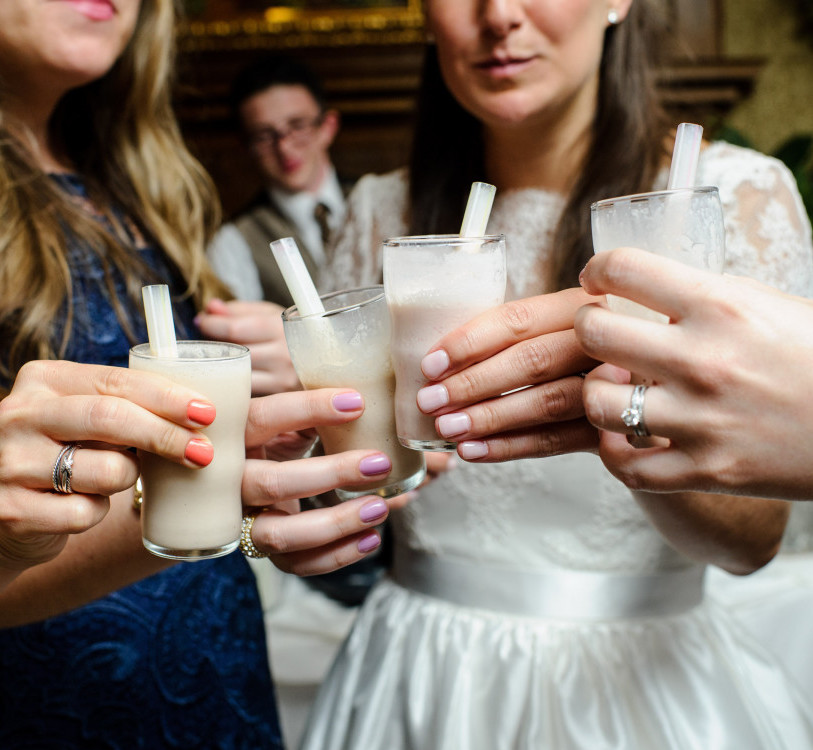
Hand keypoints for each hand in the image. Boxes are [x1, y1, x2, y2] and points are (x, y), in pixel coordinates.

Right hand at [0, 360, 216, 581]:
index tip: (207, 413)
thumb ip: (124, 407)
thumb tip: (200, 413)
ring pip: (106, 470)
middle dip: (166, 436)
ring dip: (128, 478)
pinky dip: (97, 512)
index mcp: (44, 381)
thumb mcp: (82, 418)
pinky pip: (84, 513)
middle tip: (203, 452)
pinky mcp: (12, 510)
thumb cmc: (63, 454)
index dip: (168, 398)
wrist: (2, 508)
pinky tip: (82, 505)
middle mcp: (20, 416)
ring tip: (114, 477)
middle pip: (112, 418)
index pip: (117, 382)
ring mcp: (10, 463)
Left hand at [195, 298, 299, 395]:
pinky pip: (248, 394)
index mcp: (283, 329)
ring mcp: (284, 382)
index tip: (202, 321)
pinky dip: (235, 386)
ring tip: (218, 361)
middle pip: (233, 354)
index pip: (234, 329)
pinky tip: (231, 380)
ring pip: (237, 377)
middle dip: (215, 347)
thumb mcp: (276, 316)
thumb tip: (211, 308)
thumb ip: (243, 311)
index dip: (212, 325)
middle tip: (205, 343)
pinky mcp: (283, 401)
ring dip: (223, 369)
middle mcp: (284, 356)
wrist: (339, 365)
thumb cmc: (301, 337)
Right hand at [240, 388, 400, 574]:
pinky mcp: (261, 547)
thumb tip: (373, 397)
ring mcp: (242, 519)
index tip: (356, 402)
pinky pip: (295, 563)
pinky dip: (335, 556)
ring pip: (280, 533)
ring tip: (380, 506)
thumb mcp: (284, 415)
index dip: (308, 409)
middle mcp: (231, 480)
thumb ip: (314, 409)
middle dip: (331, 474)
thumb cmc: (273, 434)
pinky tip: (370, 538)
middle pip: (272, 483)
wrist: (236, 477)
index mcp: (235, 434)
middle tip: (379, 463)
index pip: (264, 418)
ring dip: (335, 523)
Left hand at [414, 288, 599, 461]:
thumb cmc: (577, 354)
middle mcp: (605, 340)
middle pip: (533, 360)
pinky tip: (474, 451)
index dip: (470, 342)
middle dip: (474, 382)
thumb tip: (435, 362)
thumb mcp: (553, 329)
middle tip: (430, 401)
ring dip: (491, 418)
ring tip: (448, 429)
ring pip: (548, 402)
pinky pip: (559, 441)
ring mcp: (617, 385)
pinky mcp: (616, 428)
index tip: (430, 365)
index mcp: (581, 305)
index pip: (519, 319)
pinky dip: (511, 447)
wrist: (641, 389)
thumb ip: (512, 337)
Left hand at [576, 246, 812, 499]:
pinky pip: (627, 466)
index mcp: (722, 306)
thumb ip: (700, 297)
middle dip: (588, 328)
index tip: (596, 280)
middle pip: (594, 334)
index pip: (626, 270)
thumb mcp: (766, 304)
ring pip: (597, 404)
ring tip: (613, 387)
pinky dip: (617, 451)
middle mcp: (704, 360)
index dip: (599, 270)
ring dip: (596, 393)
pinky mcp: (708, 469)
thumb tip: (641, 290)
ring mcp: (703, 420)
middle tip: (599, 333)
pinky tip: (628, 435)